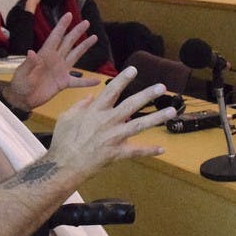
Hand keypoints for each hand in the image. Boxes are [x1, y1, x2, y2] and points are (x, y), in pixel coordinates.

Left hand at [3, 12, 100, 109]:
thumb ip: (29, 64)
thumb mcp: (22, 74)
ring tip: (94, 37)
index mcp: (44, 54)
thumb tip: (31, 52)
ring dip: (84, 47)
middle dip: (77, 32)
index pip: (55, 37)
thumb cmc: (20, 84)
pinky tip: (97, 81)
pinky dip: (87, 82)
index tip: (69, 15)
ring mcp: (61, 70)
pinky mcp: (64, 82)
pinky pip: (77, 82)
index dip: (62, 26)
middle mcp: (55, 59)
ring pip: (75, 56)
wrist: (23, 99)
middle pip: (68, 42)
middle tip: (86, 22)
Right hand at [46, 66, 176, 177]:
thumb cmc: (63, 141)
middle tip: (162, 87)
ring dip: (157, 118)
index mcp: (95, 111)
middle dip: (147, 95)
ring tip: (172, 111)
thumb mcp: (66, 118)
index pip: (111, 91)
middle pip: (131, 105)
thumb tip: (91, 96)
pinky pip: (136, 151)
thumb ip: (80, 106)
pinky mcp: (117, 153)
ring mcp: (113, 138)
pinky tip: (162, 149)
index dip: (123, 79)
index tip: (134, 70)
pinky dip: (149, 151)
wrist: (63, 165)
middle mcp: (107, 122)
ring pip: (139, 126)